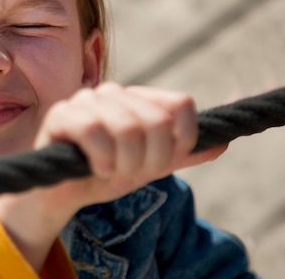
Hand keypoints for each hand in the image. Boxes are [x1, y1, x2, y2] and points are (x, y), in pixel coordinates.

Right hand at [0, 83, 226, 270]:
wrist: (63, 193)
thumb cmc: (104, 174)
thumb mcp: (149, 167)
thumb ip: (181, 154)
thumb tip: (223, 143)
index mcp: (136, 99)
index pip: (180, 104)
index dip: (181, 139)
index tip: (163, 162)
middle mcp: (113, 92)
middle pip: (156, 121)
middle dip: (149, 160)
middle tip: (130, 173)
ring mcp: (85, 100)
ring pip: (127, 127)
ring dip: (125, 165)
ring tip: (111, 173)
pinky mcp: (60, 114)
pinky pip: (94, 131)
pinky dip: (101, 159)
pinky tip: (96, 169)